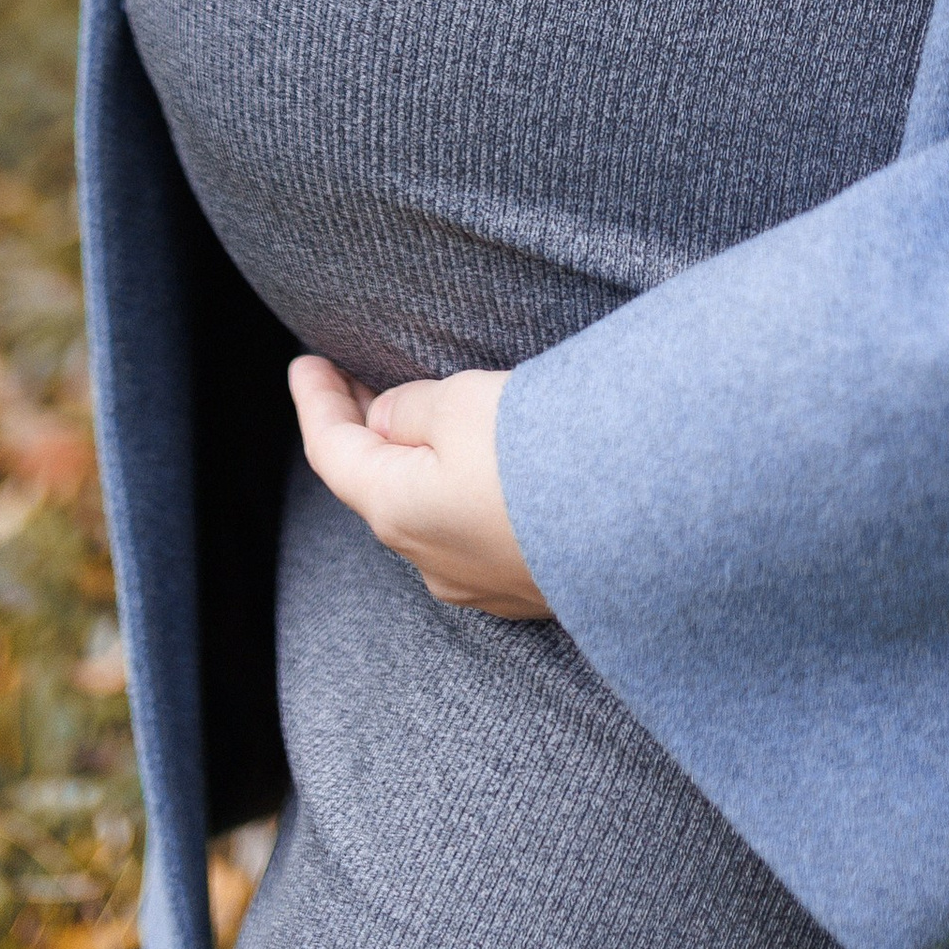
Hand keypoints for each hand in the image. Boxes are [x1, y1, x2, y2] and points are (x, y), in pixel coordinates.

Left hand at [290, 355, 549, 619]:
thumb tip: (389, 423)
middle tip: (351, 377)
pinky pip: (476, 529)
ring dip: (416, 461)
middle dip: (363, 428)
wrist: (644, 525)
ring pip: (428, 512)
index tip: (304, 363)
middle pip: (377, 485)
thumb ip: (413, 411)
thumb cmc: (543, 456)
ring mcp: (481, 581)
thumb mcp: (463, 405)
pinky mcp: (529, 585)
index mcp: (398, 512)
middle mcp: (430, 559)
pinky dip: (461, 489)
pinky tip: (485, 464)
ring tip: (419, 414)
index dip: (315, 401)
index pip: (333, 453)